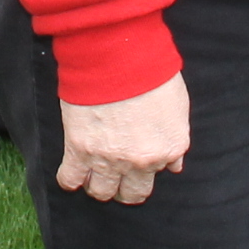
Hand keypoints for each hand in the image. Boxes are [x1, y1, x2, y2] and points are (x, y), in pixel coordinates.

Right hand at [56, 73, 189, 204]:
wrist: (118, 54)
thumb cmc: (150, 70)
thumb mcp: (178, 104)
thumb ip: (176, 140)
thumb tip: (173, 165)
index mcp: (168, 148)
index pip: (157, 177)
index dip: (145, 169)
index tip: (137, 161)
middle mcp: (141, 161)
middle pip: (131, 195)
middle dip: (124, 187)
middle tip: (117, 173)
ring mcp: (109, 159)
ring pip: (101, 192)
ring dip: (98, 184)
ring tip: (94, 170)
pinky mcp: (80, 150)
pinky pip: (70, 180)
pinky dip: (71, 179)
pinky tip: (74, 169)